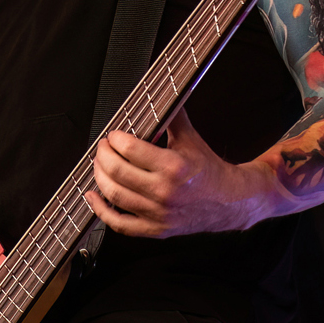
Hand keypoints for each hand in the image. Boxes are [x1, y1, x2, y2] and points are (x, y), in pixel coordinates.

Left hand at [85, 106, 274, 238]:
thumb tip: (160, 93)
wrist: (229, 202)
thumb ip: (172, 116)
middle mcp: (165, 192)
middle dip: (102, 155)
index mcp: (175, 167)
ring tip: (99, 165)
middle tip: (102, 147)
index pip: (131, 150)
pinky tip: (93, 196)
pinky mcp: (155, 229)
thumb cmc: (208, 170)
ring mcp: (159, 213)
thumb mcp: (190, 139)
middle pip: (117, 172)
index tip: (113, 135)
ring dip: (99, 177)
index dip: (115, 140)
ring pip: (114, 195)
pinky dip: (101, 210)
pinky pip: (119, 224)